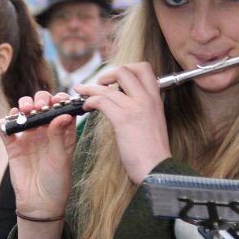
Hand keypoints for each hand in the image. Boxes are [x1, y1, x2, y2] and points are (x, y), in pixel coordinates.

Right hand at [0, 91, 76, 218]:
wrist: (40, 204)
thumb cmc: (57, 182)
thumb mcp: (61, 158)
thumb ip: (59, 136)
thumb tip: (63, 115)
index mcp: (62, 132)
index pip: (61, 108)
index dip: (59, 100)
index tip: (58, 100)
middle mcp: (45, 131)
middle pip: (41, 105)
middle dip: (40, 99)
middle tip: (39, 106)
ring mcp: (28, 137)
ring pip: (23, 112)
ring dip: (23, 106)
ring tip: (26, 110)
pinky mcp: (13, 146)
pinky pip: (6, 129)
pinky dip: (5, 122)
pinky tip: (9, 122)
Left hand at [78, 62, 170, 184]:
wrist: (158, 170)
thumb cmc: (153, 152)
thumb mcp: (153, 122)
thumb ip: (143, 108)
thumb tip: (126, 101)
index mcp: (156, 99)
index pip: (143, 68)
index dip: (126, 69)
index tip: (115, 80)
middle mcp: (147, 99)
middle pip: (125, 70)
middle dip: (107, 74)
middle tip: (98, 84)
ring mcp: (135, 107)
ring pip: (108, 87)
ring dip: (90, 88)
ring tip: (81, 92)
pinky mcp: (123, 119)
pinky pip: (101, 101)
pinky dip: (90, 101)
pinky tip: (86, 107)